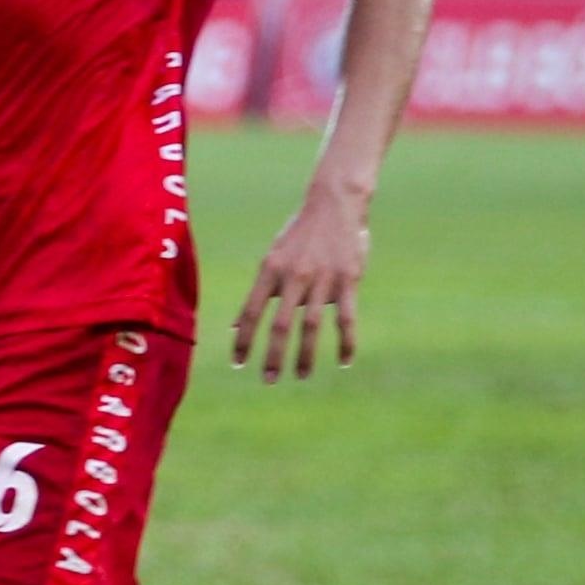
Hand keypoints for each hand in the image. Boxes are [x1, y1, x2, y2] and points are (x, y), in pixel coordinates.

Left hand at [232, 184, 369, 382]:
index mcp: (270, 270)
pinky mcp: (348, 280)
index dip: (243, 340)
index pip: (251, 312)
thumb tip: (236, 325)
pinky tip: (343, 360)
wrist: (334, 204)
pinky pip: (346, 318)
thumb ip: (258, 292)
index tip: (238, 364)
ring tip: (300, 376)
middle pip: (280, 325)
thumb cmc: (299, 234)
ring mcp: (322, 279)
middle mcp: (294, 276)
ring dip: (305, 355)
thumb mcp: (272, 257)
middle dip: (273, 356)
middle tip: (268, 380)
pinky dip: (345, 342)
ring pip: (311, 326)